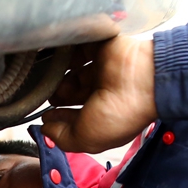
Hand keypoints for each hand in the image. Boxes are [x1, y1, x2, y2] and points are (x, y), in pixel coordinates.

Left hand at [40, 35, 157, 153]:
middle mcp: (103, 93)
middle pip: (72, 94)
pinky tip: (58, 61)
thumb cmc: (120, 113)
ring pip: (72, 73)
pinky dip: (66, 54)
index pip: (77, 117)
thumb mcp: (87, 138)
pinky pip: (77, 49)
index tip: (46, 117)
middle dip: (58, 97)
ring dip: (60, 78)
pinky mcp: (99, 48)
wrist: (141, 78)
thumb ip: (63, 138)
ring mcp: (101, 71)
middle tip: (50, 96)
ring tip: (56, 81)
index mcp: (105, 115)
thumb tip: (46, 129)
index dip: (60, 118)